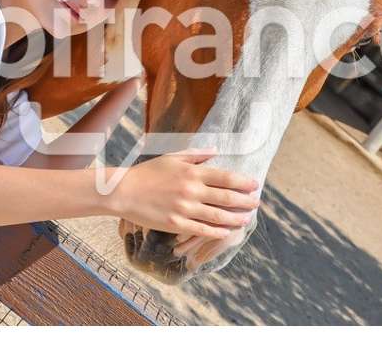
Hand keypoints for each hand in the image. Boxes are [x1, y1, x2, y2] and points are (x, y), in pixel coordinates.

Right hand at [107, 147, 259, 239]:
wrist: (124, 191)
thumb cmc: (147, 172)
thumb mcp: (172, 157)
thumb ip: (196, 155)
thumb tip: (216, 150)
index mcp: (192, 172)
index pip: (225, 177)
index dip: (243, 182)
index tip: (254, 185)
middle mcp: (191, 190)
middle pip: (226, 197)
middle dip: (245, 201)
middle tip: (257, 203)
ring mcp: (184, 208)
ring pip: (217, 216)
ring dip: (235, 218)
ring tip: (246, 219)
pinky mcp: (176, 224)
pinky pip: (201, 229)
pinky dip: (217, 231)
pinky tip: (226, 231)